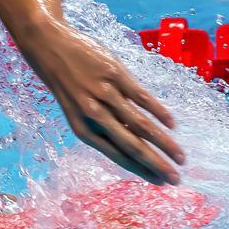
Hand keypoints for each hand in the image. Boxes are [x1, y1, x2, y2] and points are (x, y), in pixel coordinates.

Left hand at [19, 20, 183, 185]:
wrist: (48, 45)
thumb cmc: (66, 80)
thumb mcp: (76, 107)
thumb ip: (101, 123)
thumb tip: (135, 140)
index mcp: (81, 126)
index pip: (116, 155)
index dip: (139, 170)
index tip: (158, 183)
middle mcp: (92, 113)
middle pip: (131, 145)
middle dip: (156, 164)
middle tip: (176, 180)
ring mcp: (104, 93)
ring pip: (141, 124)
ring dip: (164, 143)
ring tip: (181, 157)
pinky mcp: (114, 73)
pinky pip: (142, 97)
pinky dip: (159, 112)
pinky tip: (172, 125)